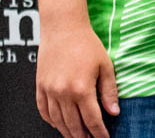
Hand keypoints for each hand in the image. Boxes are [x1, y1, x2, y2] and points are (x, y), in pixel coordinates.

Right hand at [35, 20, 119, 137]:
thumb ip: (109, 91)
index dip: (99, 133)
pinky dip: (51, 121)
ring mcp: (49, 91)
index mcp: (81, 89)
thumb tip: (113, 113)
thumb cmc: (87, 44)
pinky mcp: (40, 86)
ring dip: (67, 132)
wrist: (63, 28)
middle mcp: (63, 93)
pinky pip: (43, 111)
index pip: (92, 120)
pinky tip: (59, 124)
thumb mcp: (105, 65)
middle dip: (83, 137)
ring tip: (76, 136)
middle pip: (73, 125)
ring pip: (57, 121)